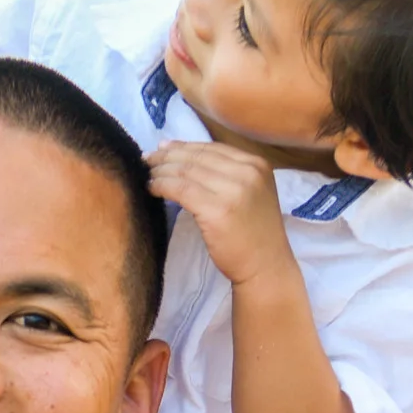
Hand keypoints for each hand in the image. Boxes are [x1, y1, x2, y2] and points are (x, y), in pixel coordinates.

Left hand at [146, 143, 298, 290]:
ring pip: (186, 170)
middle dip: (167, 156)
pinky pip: (181, 190)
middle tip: (147, 159)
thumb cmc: (254, 235)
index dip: (183, 146)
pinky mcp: (217, 210)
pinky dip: (162, 186)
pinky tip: (153, 188)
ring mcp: (234, 190)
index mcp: (257, 164)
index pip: (212, 148)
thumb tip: (183, 153)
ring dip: (161, 170)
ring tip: (148, 174)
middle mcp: (248, 172)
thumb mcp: (250, 194)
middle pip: (197, 156)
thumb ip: (227, 174)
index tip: (162, 148)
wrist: (266, 267)